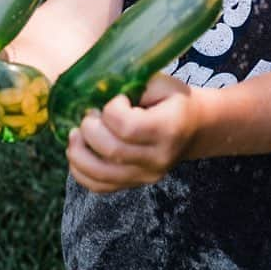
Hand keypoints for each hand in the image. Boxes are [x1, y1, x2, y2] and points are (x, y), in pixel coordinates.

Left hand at [66, 74, 197, 192]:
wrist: (194, 128)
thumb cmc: (173, 100)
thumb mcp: (162, 83)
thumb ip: (133, 84)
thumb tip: (97, 91)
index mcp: (168, 128)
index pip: (128, 127)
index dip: (111, 110)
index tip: (114, 100)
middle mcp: (158, 158)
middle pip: (111, 151)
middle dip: (90, 129)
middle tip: (89, 114)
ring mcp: (146, 176)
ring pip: (100, 174)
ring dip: (78, 153)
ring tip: (76, 134)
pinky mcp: (134, 183)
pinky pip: (99, 186)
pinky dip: (80, 172)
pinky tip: (78, 152)